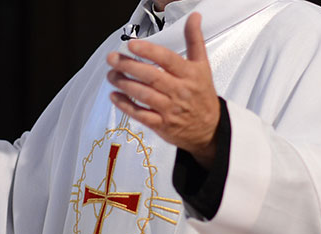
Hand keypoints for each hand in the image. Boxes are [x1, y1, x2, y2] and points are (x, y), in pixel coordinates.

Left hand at [107, 13, 219, 167]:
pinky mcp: (161, 124)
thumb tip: (194, 18)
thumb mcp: (202, 66)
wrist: (209, 128)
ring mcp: (169, 109)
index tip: (132, 45)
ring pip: (144, 95)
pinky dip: (125, 106)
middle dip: (129, 66)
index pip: (167, 60)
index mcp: (189, 74)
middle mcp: (179, 91)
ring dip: (124, 84)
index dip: (149, 51)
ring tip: (111, 75)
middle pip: (151, 77)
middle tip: (113, 58)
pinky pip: (140, 115)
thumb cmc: (202, 95)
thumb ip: (194, 40)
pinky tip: (114, 96)